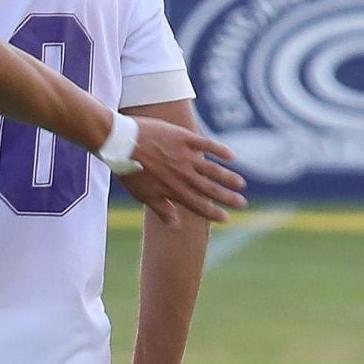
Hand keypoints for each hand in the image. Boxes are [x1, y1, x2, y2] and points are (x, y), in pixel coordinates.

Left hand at [121, 119, 246, 224]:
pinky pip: (206, 145)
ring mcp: (185, 156)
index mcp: (173, 190)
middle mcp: (183, 175)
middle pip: (210, 189)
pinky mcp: (184, 139)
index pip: (198, 205)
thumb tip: (175, 224)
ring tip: (240, 183)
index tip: (227, 218)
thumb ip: (161, 208)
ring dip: (228, 177)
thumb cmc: (128, 170)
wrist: (120, 141)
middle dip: (227, 198)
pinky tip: (230, 156)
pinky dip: (219, 150)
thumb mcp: (142, 194)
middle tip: (242, 203)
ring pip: (212, 169)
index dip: (213, 213)